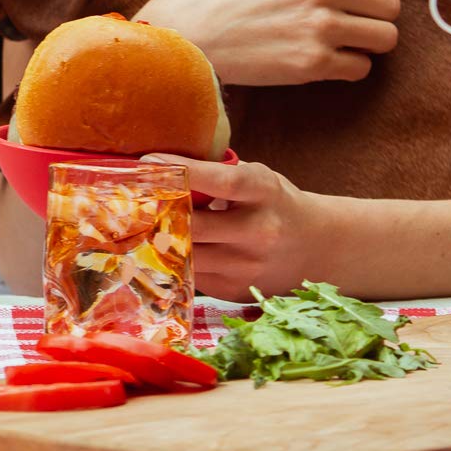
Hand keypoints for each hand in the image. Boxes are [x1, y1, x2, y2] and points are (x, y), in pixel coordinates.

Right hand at [134, 0, 403, 85]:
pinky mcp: (313, 63)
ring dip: (367, 42)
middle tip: (348, 20)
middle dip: (375, 15)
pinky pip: (361, 68)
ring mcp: (323, 27)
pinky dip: (348, 66)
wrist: (190, 27)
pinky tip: (322, 57)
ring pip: (385, 39)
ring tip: (339, 40)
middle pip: (392, 7)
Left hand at [144, 153, 327, 301]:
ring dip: (159, 239)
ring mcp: (246, 266)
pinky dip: (173, 259)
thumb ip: (217, 175)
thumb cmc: (275, 204)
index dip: (182, 171)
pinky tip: (162, 247)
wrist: (317, 248)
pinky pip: (190, 274)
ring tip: (139, 223)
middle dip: (159, 212)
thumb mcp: (257, 178)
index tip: (149, 160)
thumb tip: (161, 166)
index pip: (220, 181)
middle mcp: (258, 231)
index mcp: (264, 192)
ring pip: (186, 254)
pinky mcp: (233, 289)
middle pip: (194, 225)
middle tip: (132, 199)